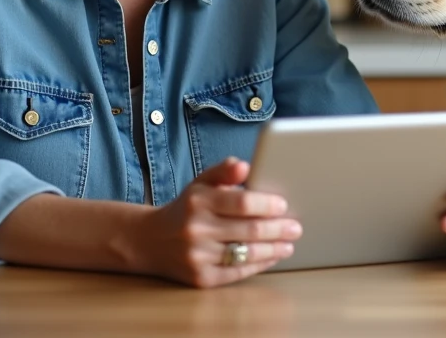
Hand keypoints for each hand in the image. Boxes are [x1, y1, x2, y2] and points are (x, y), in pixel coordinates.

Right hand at [137, 157, 301, 287]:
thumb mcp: (200, 183)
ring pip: (246, 254)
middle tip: (296, 228)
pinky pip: (237, 272)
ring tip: (289, 244)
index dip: (267, 205)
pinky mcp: (200, 278)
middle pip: (249, 230)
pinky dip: (259, 265)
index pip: (242, 202)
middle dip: (278, 229)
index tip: (284, 206)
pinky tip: (272, 257)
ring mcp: (198, 256)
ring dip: (273, 249)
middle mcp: (196, 229)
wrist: (150, 241)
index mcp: (199, 201)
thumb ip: (223, 171)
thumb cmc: (186, 208)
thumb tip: (245, 166)